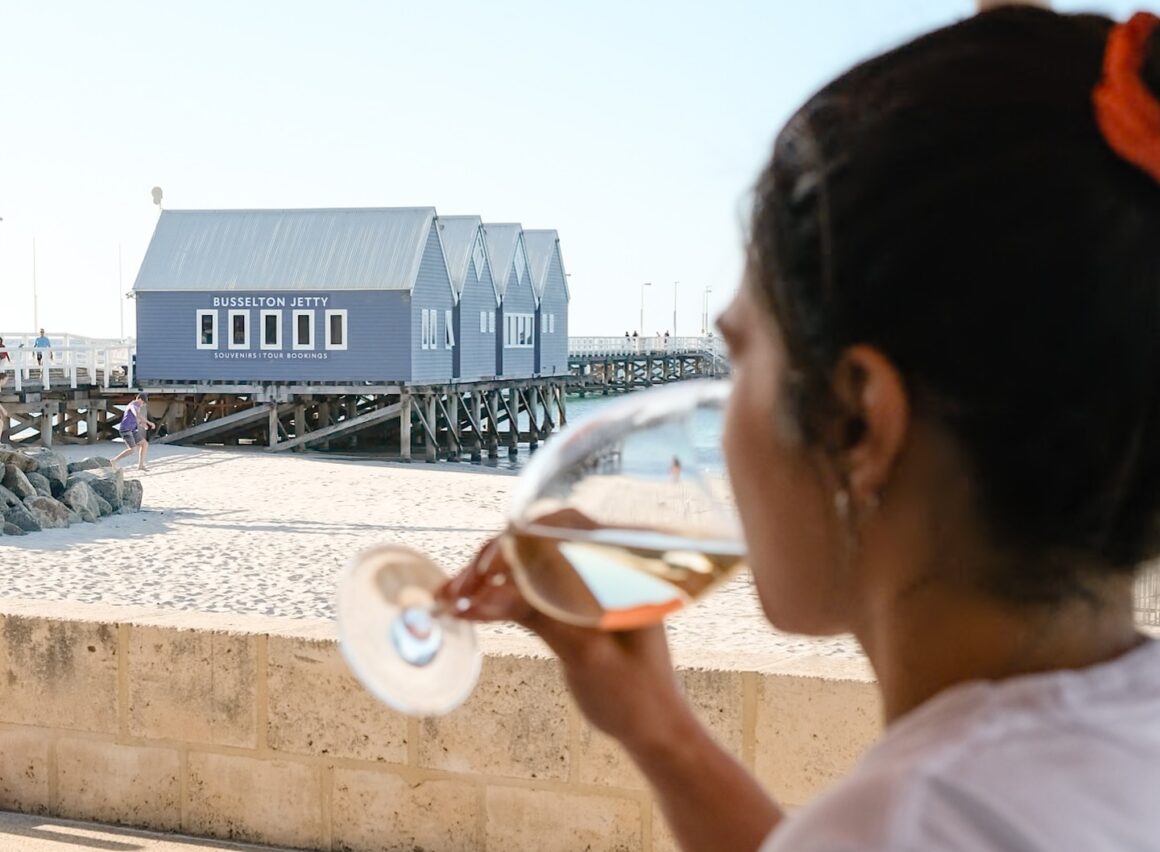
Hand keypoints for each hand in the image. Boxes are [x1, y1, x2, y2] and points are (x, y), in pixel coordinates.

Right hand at [437, 536, 687, 748]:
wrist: (652, 730)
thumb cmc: (634, 696)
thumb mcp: (585, 655)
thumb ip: (538, 618)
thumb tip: (481, 597)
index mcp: (624, 566)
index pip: (565, 527)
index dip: (517, 540)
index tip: (482, 570)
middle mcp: (605, 564)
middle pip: (539, 540)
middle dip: (493, 559)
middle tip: (455, 590)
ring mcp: (587, 582)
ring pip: (529, 562)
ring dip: (489, 577)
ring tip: (449, 598)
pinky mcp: (571, 602)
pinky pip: (529, 585)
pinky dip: (499, 594)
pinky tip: (468, 606)